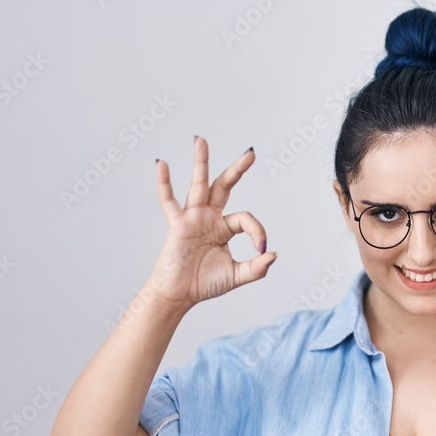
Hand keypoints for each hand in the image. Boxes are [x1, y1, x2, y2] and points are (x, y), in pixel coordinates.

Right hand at [147, 136, 275, 310]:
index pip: (246, 220)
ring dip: (201, 162)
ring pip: (199, 185)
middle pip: (224, 187)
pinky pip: (169, 201)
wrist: (178, 295)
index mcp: (224, 228)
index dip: (258, 231)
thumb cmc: (203, 284)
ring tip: (201, 140)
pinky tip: (162, 164)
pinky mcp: (177, 225)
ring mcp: (192, 218)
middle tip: (251, 153)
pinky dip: (164, 183)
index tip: (261, 249)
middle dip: (237, 170)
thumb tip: (273, 254)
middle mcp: (209, 218)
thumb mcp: (236, 276)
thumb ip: (256, 268)